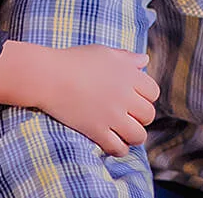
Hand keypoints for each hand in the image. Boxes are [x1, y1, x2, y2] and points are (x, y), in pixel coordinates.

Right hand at [0, 41, 155, 156]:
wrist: (49, 76)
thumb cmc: (75, 60)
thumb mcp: (104, 53)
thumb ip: (127, 58)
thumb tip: (145, 59)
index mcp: (129, 75)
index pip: (153, 92)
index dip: (146, 97)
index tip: (136, 99)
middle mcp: (125, 95)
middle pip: (148, 114)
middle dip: (141, 117)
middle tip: (130, 117)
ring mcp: (111, 114)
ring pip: (138, 135)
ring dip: (133, 135)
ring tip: (124, 133)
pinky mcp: (97, 130)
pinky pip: (118, 147)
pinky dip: (119, 148)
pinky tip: (113, 143)